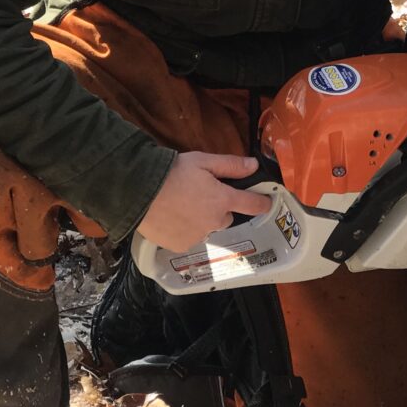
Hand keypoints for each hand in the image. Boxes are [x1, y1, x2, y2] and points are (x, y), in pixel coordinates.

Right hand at [136, 152, 272, 252]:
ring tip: (182, 205)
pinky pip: (190, 237)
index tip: (267, 203)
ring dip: (201, 219)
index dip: (261, 203)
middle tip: (201, 195)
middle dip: (219, 208)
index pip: (251, 204)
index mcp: (223, 200)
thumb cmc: (173, 172)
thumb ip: (231, 165)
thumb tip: (254, 165)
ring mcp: (198, 236)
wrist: (140, 192)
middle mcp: (214, 221)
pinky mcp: (181, 245)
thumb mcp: (204, 161)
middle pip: (225, 217)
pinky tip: (173, 217)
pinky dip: (185, 230)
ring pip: (207, 228)